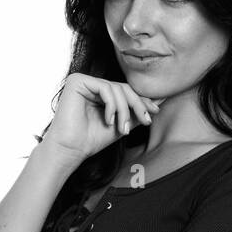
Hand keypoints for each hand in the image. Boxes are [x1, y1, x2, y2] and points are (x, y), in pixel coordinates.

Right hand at [43, 73, 163, 160]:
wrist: (71, 150)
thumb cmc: (91, 140)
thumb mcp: (122, 124)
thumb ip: (137, 112)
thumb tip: (160, 102)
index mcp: (98, 91)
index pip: (126, 90)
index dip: (142, 100)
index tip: (155, 112)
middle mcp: (90, 83)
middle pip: (123, 87)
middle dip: (137, 105)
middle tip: (146, 121)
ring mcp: (83, 80)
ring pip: (117, 88)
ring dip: (125, 110)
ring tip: (123, 130)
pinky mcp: (77, 81)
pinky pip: (105, 88)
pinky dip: (112, 106)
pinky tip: (109, 121)